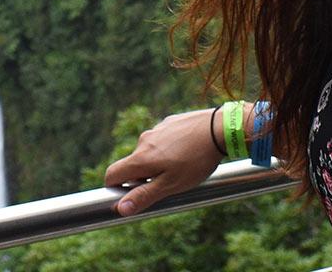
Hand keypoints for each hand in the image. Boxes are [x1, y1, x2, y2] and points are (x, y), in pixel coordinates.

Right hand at [104, 107, 224, 216]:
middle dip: (142, 177)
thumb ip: (144, 196)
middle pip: (133, 164)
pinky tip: (188, 153)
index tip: (130, 196)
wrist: (218, 128)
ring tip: (182, 169)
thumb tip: (120, 208)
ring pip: (149, 151)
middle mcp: (144, 141)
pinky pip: (162, 140)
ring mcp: (157, 129)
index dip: (115, 187)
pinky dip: (168, 149)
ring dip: (157, 163)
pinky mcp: (170, 122)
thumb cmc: (196, 161)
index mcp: (141, 158)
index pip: (112, 174)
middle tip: (166, 185)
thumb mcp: (171, 185)